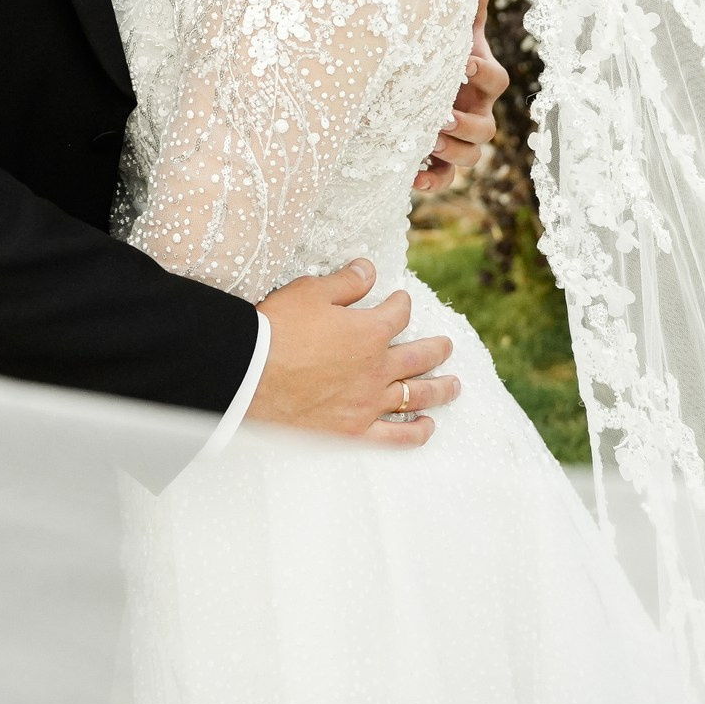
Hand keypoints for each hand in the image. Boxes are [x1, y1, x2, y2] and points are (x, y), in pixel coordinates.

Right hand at [248, 259, 458, 448]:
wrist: (250, 374)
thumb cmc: (277, 329)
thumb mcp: (311, 291)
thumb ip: (346, 281)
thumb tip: (369, 267)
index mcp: (371, 331)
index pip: (399, 314)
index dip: (402, 303)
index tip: (400, 300)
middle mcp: (378, 368)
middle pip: (419, 357)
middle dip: (436, 348)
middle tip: (446, 346)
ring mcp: (369, 402)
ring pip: (416, 395)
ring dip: (440, 389)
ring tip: (455, 386)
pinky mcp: (354, 430)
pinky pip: (395, 436)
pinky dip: (415, 432)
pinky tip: (428, 427)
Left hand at [413, 0, 507, 191]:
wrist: (418, 90)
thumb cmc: (443, 59)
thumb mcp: (455, 36)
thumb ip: (467, 12)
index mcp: (481, 83)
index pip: (497, 80)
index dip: (484, 72)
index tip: (464, 62)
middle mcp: (477, 114)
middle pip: (487, 127)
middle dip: (466, 123)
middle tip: (441, 116)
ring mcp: (462, 141)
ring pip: (472, 156)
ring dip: (453, 152)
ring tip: (428, 142)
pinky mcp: (444, 162)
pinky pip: (447, 178)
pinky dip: (433, 181)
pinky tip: (413, 178)